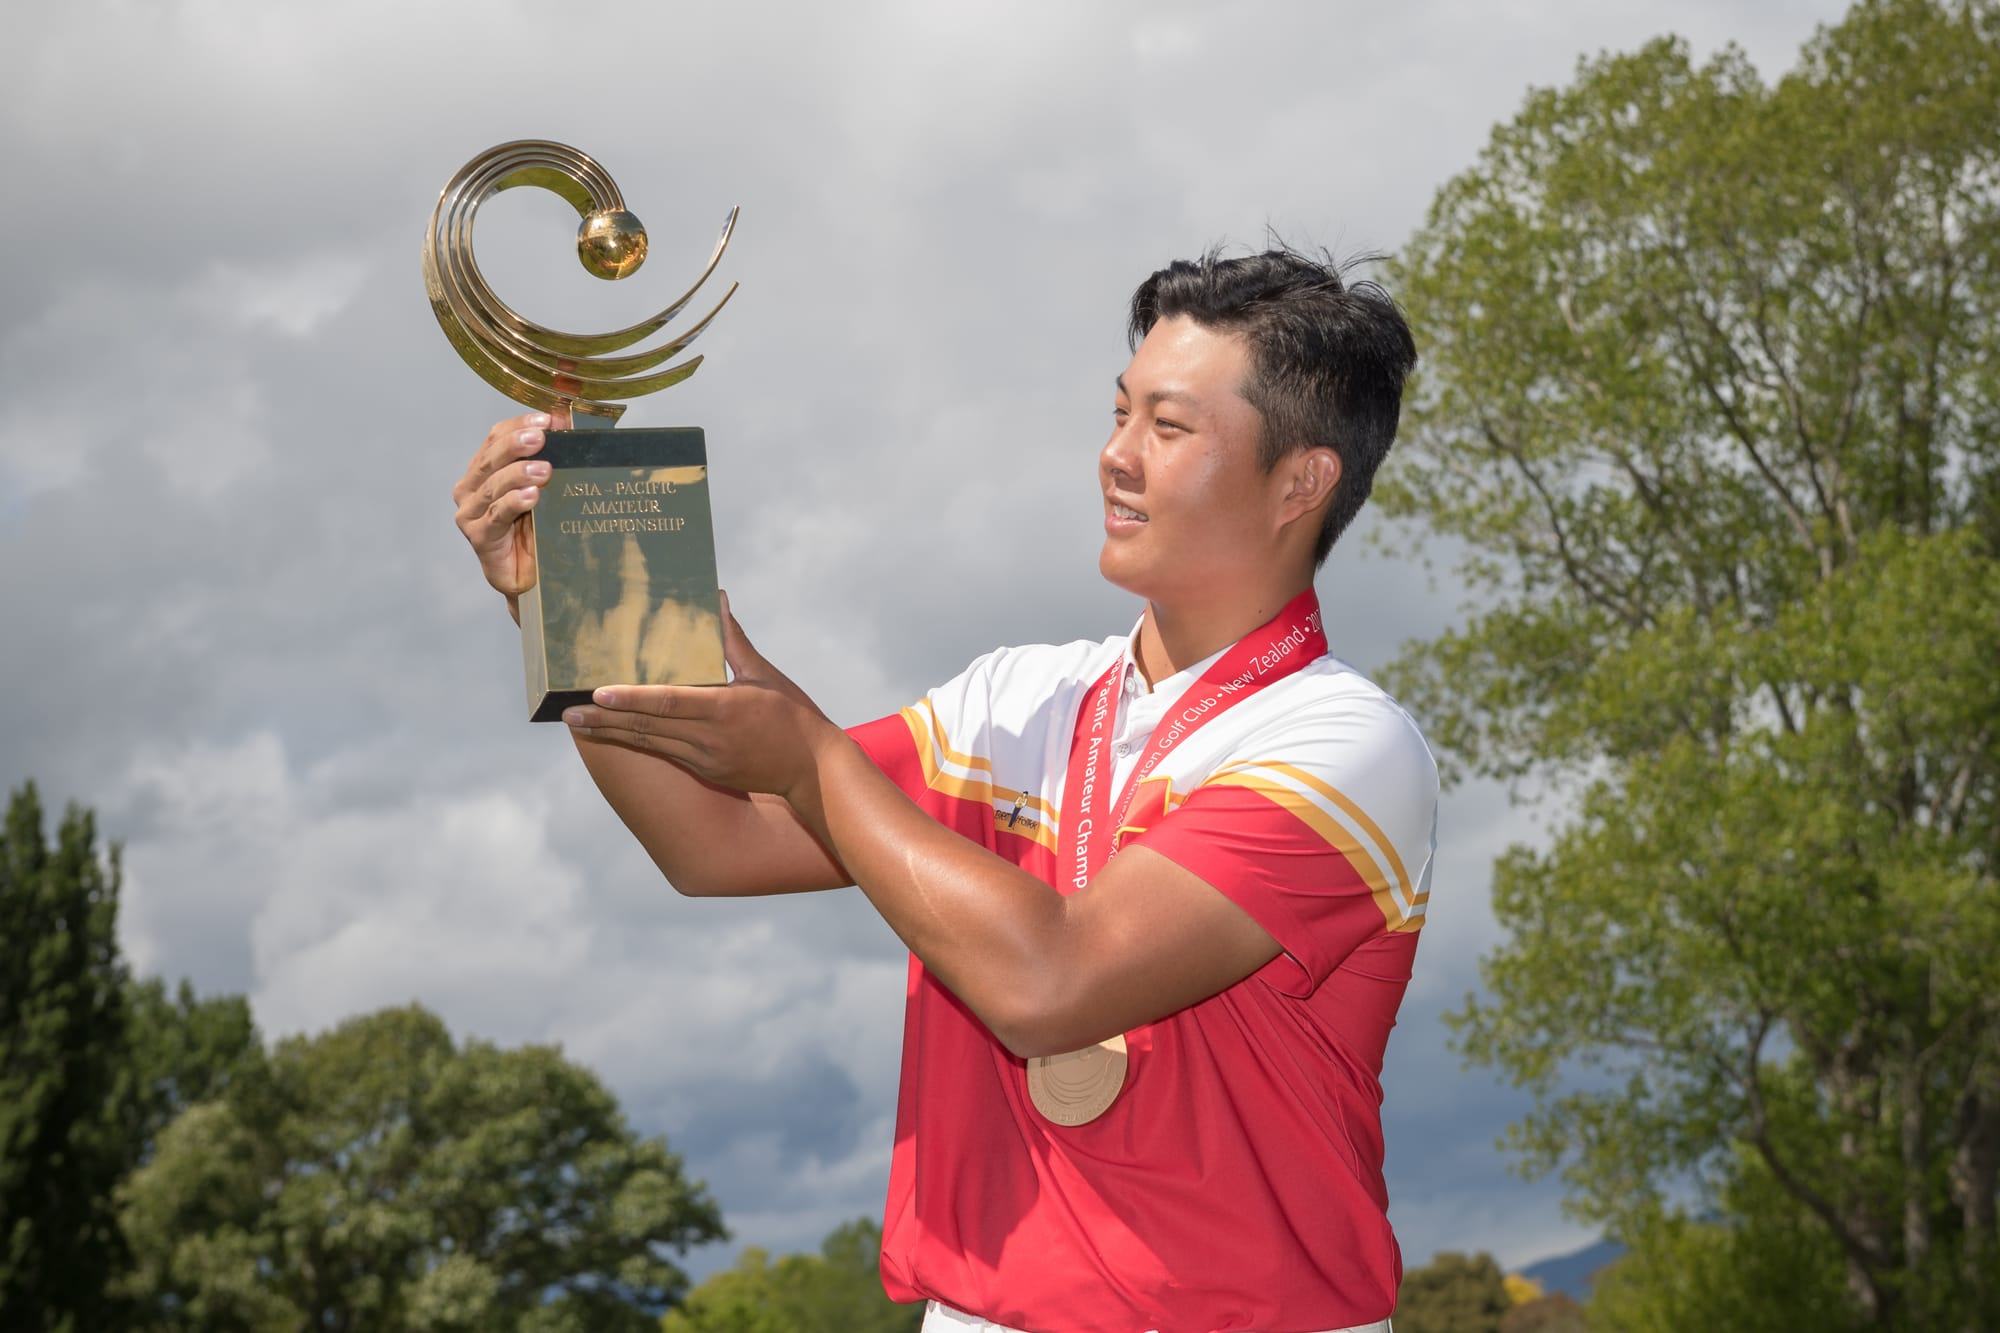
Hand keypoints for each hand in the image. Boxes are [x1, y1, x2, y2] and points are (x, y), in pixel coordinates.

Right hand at [451, 407, 570, 606]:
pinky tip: (531, 496)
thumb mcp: (545, 489)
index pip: (495, 439)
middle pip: (491, 459)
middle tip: (540, 437)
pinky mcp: (479, 536)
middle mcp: (471, 488)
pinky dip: (513, 503)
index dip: (518, 425)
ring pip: (493, 486)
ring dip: (518, 474)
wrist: (531, 575)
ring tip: (543, 470)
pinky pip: (496, 515)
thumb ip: (549, 458)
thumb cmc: (536, 529)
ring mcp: (471, 513)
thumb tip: (564, 422)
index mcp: (484, 470)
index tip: (545, 419)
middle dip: (516, 445)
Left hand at [561, 594, 844, 799]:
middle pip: (646, 728)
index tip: (597, 692)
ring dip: (611, 733)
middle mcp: (707, 738)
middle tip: (567, 712)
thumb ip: (732, 638)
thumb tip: (716, 597)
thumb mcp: (764, 673)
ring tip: (578, 723)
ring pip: (648, 744)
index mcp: (722, 710)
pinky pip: (664, 753)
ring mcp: (704, 759)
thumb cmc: (792, 714)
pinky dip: (636, 742)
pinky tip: (614, 733)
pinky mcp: (706, 771)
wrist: (812, 770)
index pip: (667, 703)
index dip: (630, 699)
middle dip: (603, 720)